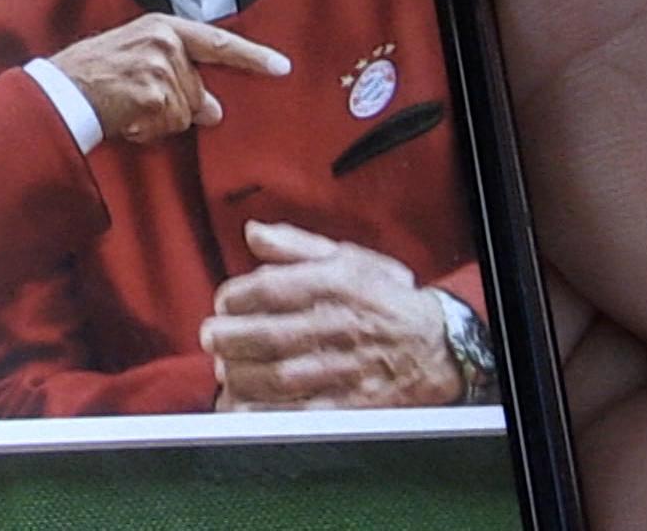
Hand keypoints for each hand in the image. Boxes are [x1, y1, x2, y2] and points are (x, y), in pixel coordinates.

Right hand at [48, 14, 290, 143]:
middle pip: (198, 92)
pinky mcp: (152, 96)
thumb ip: (179, 74)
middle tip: (136, 100)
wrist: (60, 89)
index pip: (219, 43)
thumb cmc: (93, 72)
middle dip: (176, 106)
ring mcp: (160, 70)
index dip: (253, 57)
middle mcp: (165, 44)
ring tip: (126, 106)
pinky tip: (124, 118)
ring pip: (184, 114)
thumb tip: (214, 110)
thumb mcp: (138, 55)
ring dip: (157, 120)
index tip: (282, 67)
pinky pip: (167, 127)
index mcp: (164, 27)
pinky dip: (147, 131)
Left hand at [200, 221, 460, 410]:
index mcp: (333, 285)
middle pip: (265, 335)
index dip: (234, 297)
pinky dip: (261, 413)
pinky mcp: (346, 406)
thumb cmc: (383, 299)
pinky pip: (295, 414)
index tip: (223, 304)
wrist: (435, 346)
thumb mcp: (346, 257)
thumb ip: (295, 245)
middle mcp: (335, 326)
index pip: (268, 289)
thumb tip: (253, 232)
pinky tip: (240, 405)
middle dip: (227, 338)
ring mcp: (341, 369)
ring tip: (225, 368)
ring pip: (275, 376)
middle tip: (211, 337)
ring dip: (238, 374)